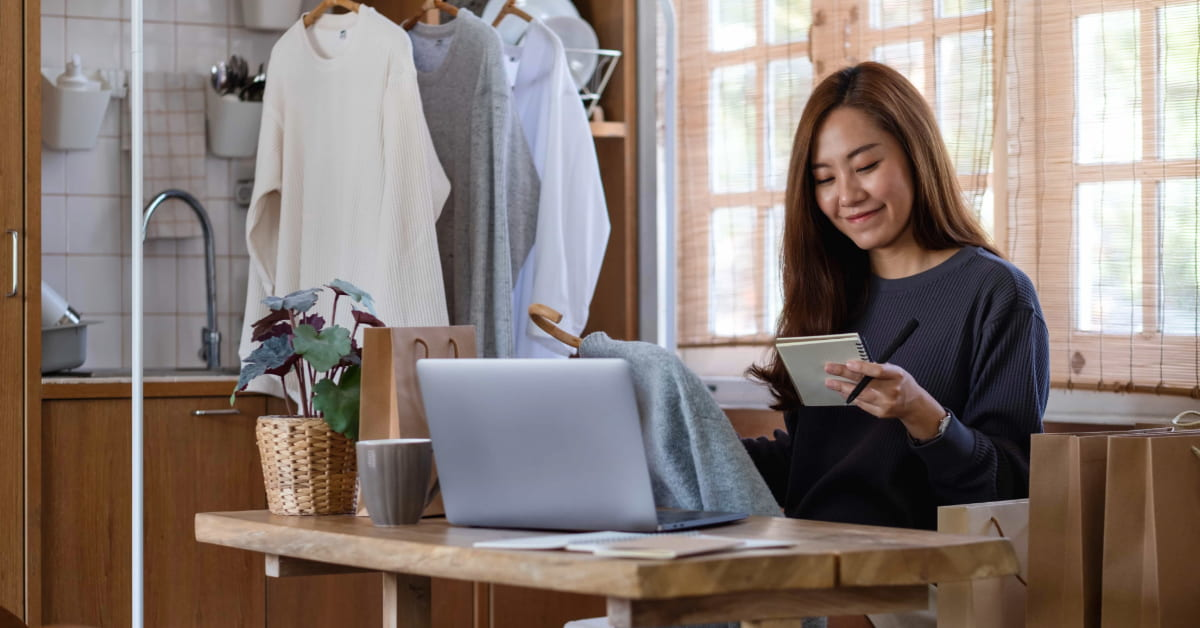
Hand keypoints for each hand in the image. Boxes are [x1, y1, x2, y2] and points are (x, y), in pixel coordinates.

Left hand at [824, 360, 945, 439]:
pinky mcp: (880, 413)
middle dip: (844, 376)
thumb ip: (878, 367)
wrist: (913, 404)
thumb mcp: (895, 370)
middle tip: (830, 369)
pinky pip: (861, 404)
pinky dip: (850, 397)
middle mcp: (892, 390)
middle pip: (865, 384)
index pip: (879, 371)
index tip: (849, 363)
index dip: (863, 367)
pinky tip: (842, 391)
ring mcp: (885, 404)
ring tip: (831, 383)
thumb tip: (855, 364)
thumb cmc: (901, 383)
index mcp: (897, 375)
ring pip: (860, 396)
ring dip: (842, 388)